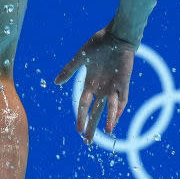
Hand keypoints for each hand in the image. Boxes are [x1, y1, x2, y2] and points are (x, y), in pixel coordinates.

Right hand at [54, 28, 135, 142]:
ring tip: (107, 131)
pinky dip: (120, 108)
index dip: (81, 117)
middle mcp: (102, 89)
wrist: (116, 36)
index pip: (84, 106)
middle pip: (96, 112)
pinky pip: (123, 99)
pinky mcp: (124, 83)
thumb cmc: (98, 45)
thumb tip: (55, 82)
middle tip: (88, 142)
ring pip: (111, 108)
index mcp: (90, 84)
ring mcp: (113, 87)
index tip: (78, 130)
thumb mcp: (80, 58)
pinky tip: (117, 117)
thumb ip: (69, 70)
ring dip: (109, 119)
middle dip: (92, 127)